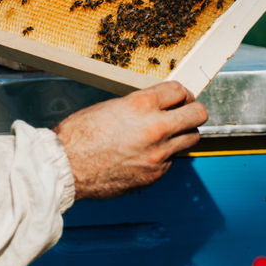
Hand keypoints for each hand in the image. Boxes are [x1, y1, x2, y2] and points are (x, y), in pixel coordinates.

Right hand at [53, 81, 207, 199]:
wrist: (67, 167)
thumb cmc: (79, 135)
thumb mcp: (111, 107)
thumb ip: (138, 106)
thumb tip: (156, 107)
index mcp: (142, 105)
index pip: (180, 91)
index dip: (182, 93)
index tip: (180, 97)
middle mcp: (156, 128)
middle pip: (198, 114)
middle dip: (194, 111)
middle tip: (187, 112)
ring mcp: (158, 153)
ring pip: (191, 139)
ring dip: (183, 134)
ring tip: (169, 134)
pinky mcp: (155, 174)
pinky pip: (171, 160)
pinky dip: (164, 156)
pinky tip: (146, 154)